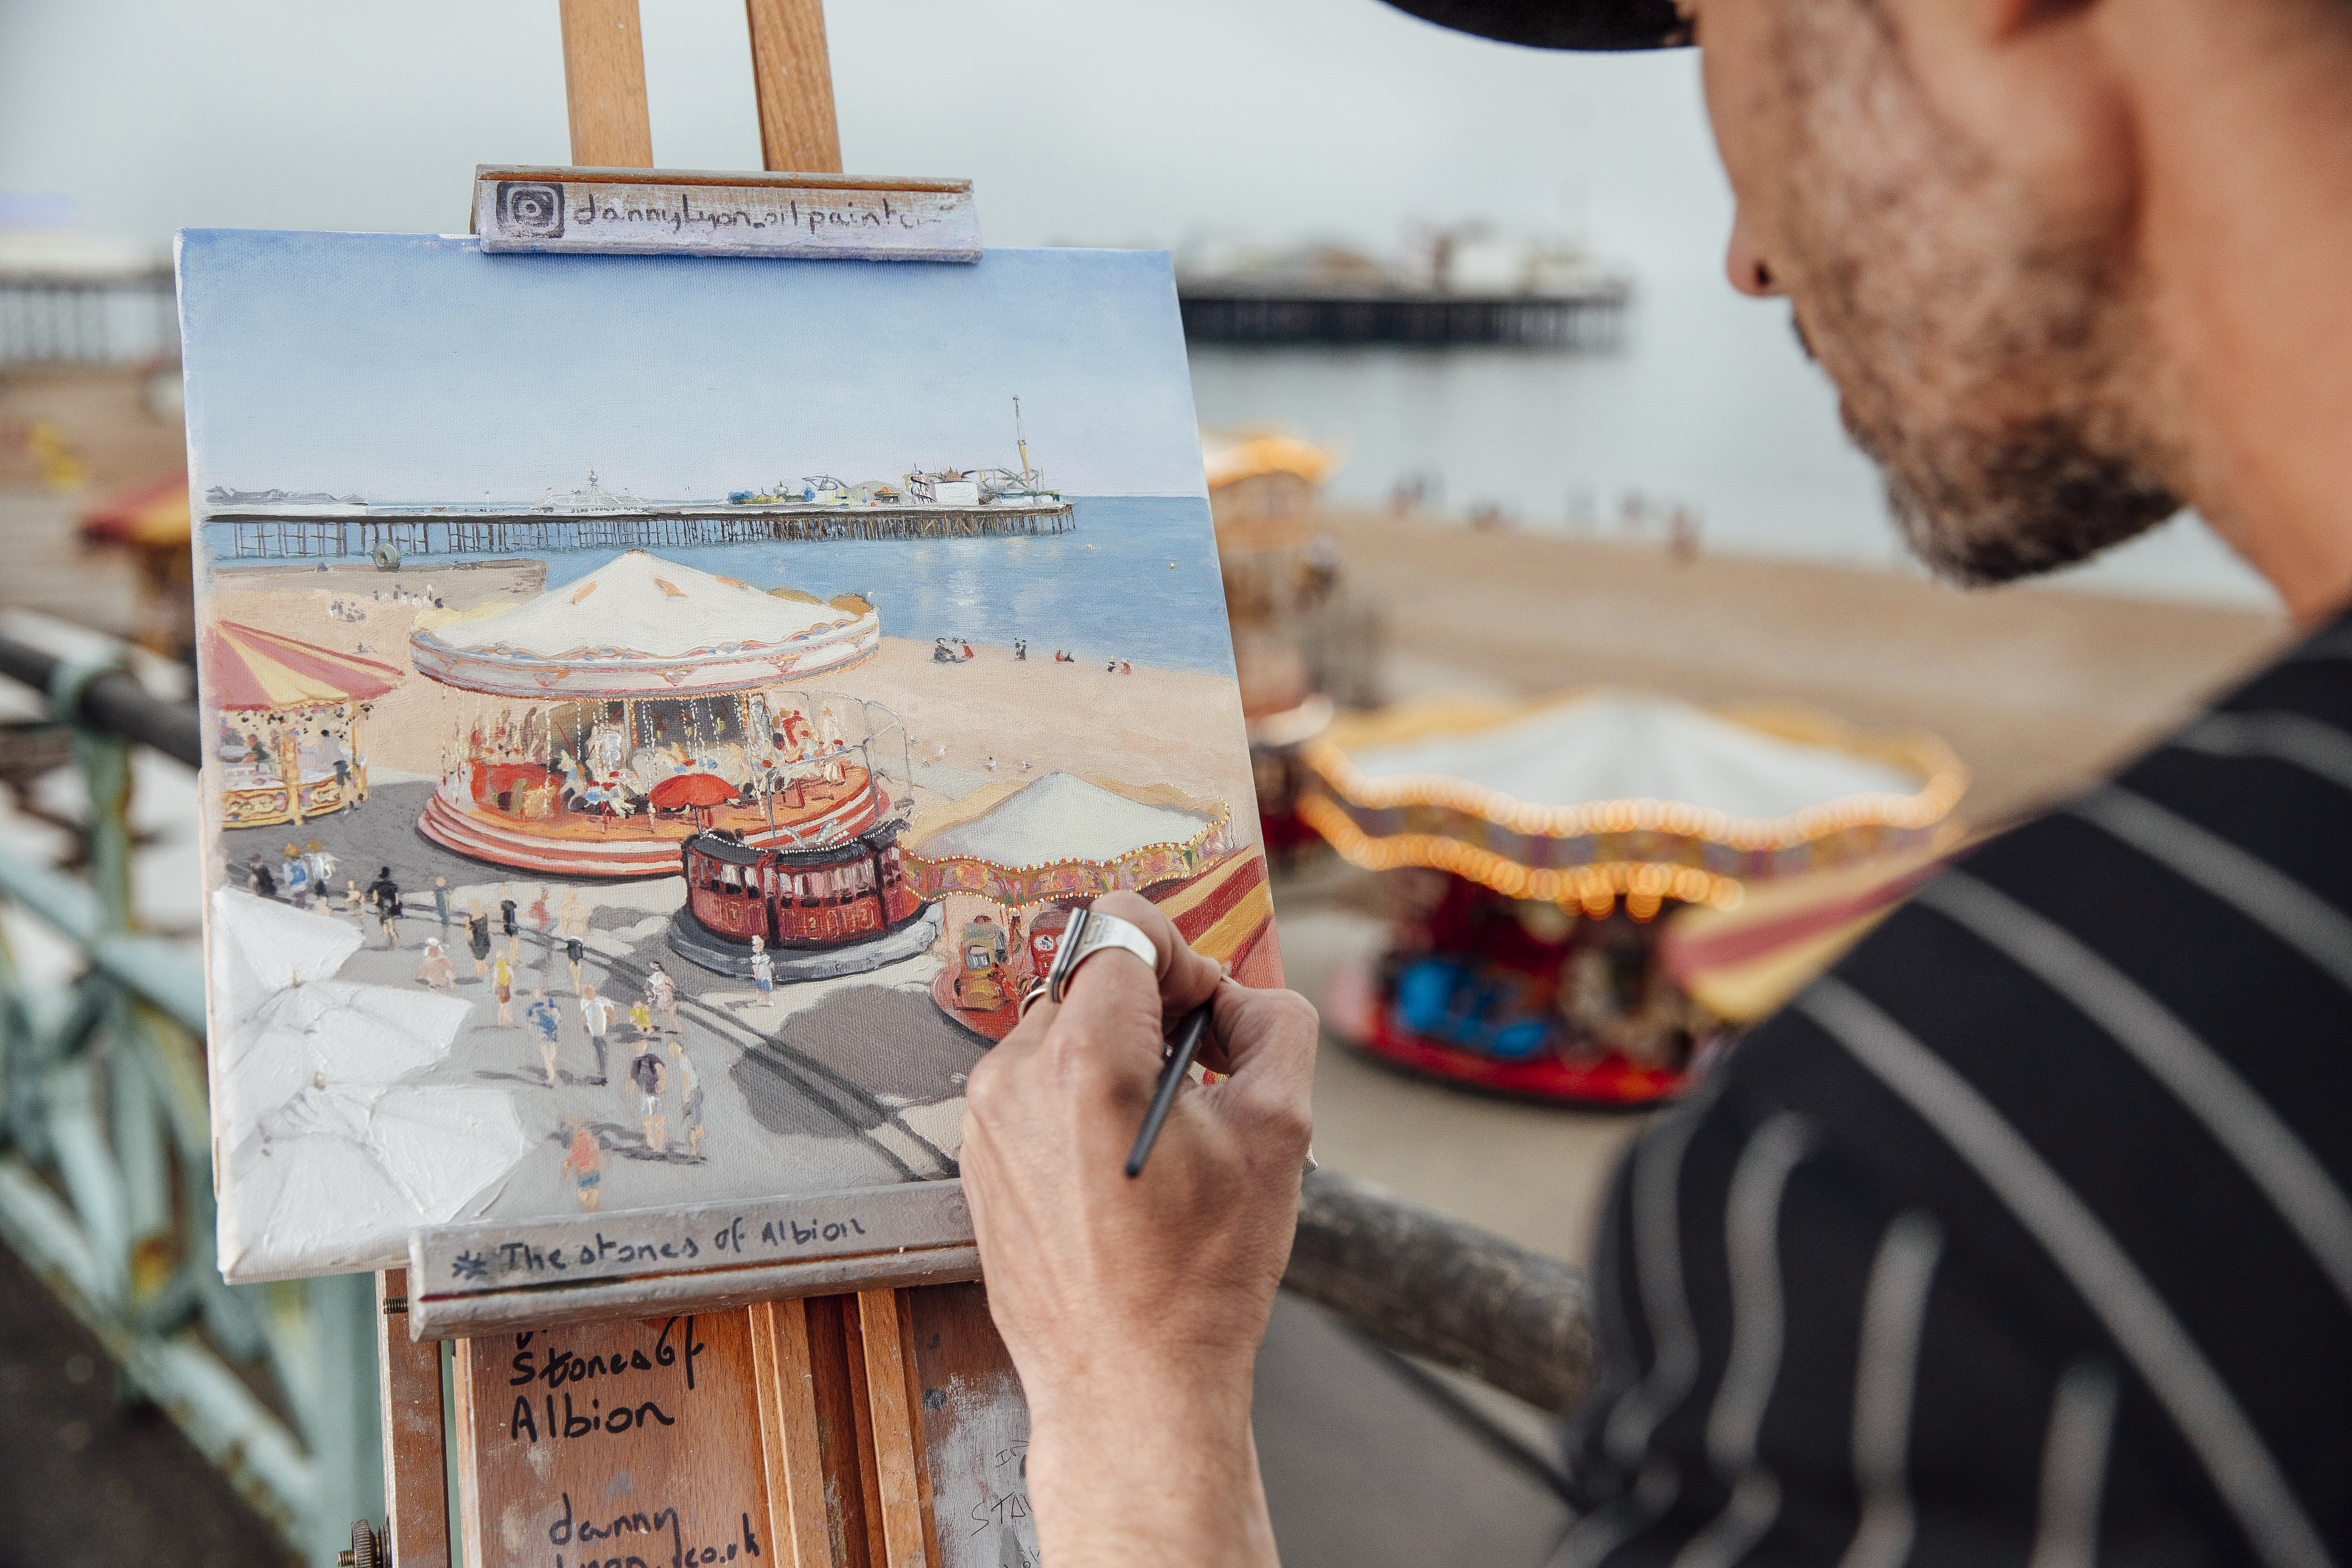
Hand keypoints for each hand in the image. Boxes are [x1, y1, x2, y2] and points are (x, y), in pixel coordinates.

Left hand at [960, 890, 1316, 1565]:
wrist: (1131, 1387)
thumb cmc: (1204, 1273)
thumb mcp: (1280, 1130)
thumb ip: (1274, 1024)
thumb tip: (1242, 995)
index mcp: (1084, 1058)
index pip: (1119, 927)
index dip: (1180, 954)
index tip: (1208, 1009)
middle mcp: (1015, 1077)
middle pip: (1091, 977)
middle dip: (1154, 1006)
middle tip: (1203, 1075)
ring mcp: (985, 1121)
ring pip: (1060, 1031)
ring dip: (1118, 1055)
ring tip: (1164, 1132)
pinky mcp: (977, 1159)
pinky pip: (1034, 1089)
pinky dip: (1081, 1101)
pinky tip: (1122, 1168)